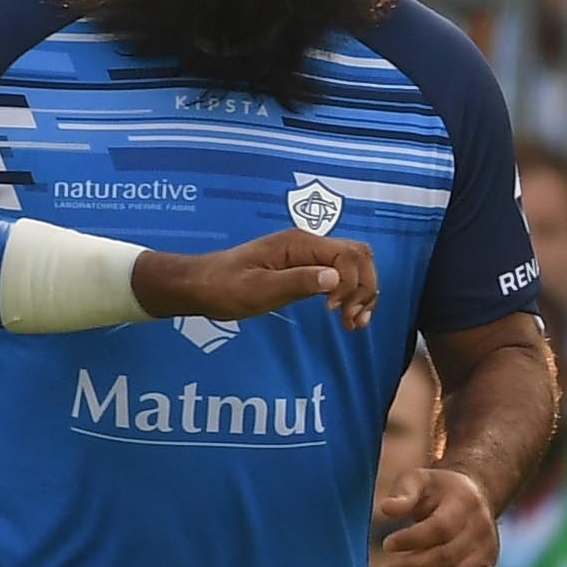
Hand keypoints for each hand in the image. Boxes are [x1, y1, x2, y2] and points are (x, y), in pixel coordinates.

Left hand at [139, 228, 383, 327]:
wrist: (201, 285)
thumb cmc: (224, 287)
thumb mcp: (258, 290)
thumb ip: (297, 282)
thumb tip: (334, 278)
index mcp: (299, 244)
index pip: (348, 255)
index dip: (351, 283)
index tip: (334, 311)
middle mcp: (308, 244)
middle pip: (360, 255)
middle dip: (365, 287)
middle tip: (353, 320)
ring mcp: (307, 255)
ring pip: (355, 264)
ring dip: (362, 292)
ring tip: (355, 323)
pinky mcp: (305, 268)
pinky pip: (341, 274)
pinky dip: (350, 294)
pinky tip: (346, 316)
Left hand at [376, 459, 499, 566]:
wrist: (473, 496)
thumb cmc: (438, 490)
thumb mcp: (418, 480)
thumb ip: (403, 492)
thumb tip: (387, 509)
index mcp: (465, 502)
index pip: (440, 528)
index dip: (411, 540)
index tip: (387, 544)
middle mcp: (482, 528)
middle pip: (448, 557)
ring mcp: (488, 550)